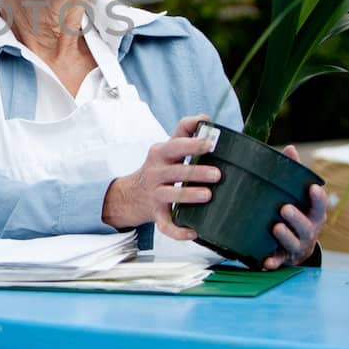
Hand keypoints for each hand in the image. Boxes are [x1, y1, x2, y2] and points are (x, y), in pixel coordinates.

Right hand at [102, 114, 220, 237]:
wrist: (131, 195)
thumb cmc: (158, 167)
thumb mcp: (167, 147)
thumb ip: (185, 131)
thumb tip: (206, 117)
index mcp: (160, 154)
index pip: (175, 145)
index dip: (192, 144)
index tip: (210, 143)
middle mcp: (155, 173)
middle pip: (174, 171)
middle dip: (196, 172)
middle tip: (217, 174)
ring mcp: (155, 194)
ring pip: (170, 195)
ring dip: (189, 195)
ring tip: (207, 196)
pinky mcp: (156, 214)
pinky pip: (165, 224)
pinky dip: (178, 231)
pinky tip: (193, 231)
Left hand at [261, 144, 326, 268]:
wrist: (295, 249)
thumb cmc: (296, 215)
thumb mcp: (297, 196)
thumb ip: (294, 173)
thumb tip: (290, 148)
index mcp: (313, 216)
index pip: (319, 207)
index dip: (318, 199)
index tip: (313, 188)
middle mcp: (308, 232)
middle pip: (307, 228)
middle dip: (297, 219)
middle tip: (285, 208)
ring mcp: (296, 247)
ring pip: (294, 244)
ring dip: (286, 237)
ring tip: (276, 227)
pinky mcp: (283, 259)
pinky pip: (278, 262)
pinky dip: (273, 263)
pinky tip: (265, 262)